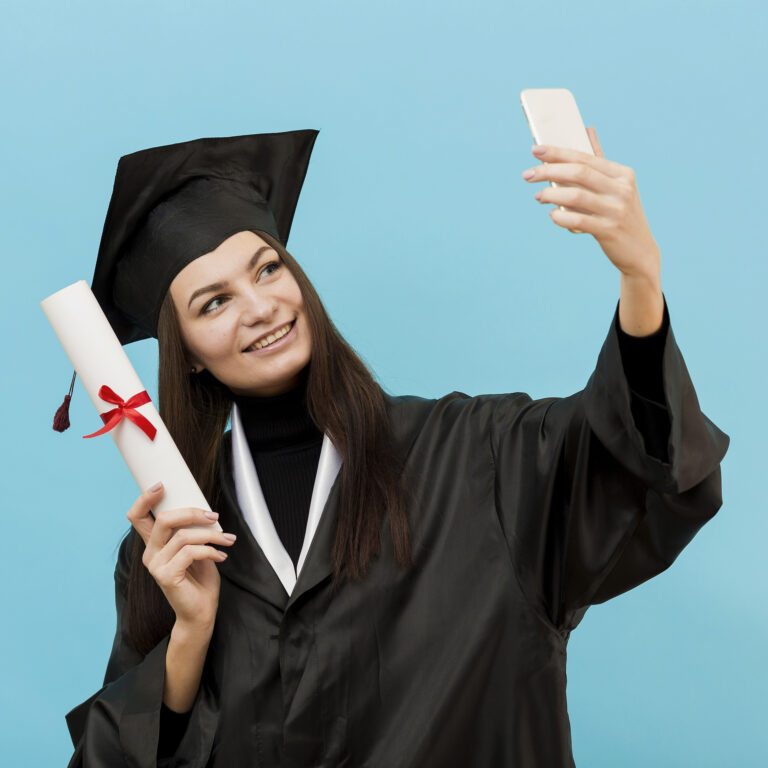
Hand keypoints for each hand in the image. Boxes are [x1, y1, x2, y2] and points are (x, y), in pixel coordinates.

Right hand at [126, 482, 235, 629]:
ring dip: (211, 534)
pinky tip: (221, 556)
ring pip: (183, 536)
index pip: (137, 517)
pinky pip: (190, 552)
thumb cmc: (200, 578)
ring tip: (227, 539)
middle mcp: (150, 553)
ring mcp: (156, 566)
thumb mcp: (196, 547)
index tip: (162, 485)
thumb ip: (191, 531)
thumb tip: (204, 510)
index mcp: (154, 544)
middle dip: (192, 512)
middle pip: (163, 520)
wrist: (201, 610)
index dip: (144, 499)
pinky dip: (210, 551)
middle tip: (214, 516)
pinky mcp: (166, 576)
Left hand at [522, 127, 660, 281]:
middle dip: (549, 171)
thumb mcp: (616, 186)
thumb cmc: (619, 214)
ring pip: (577, 196)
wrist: (639, 251)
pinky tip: (552, 215)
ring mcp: (616, 210)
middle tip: (527, 175)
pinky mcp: (609, 231)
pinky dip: (561, 217)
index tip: (535, 150)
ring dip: (551, 195)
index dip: (558, 152)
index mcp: (622, 174)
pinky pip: (578, 221)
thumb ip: (599, 161)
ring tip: (537, 196)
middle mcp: (622, 189)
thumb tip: (587, 130)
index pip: (585, 158)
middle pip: (579, 173)